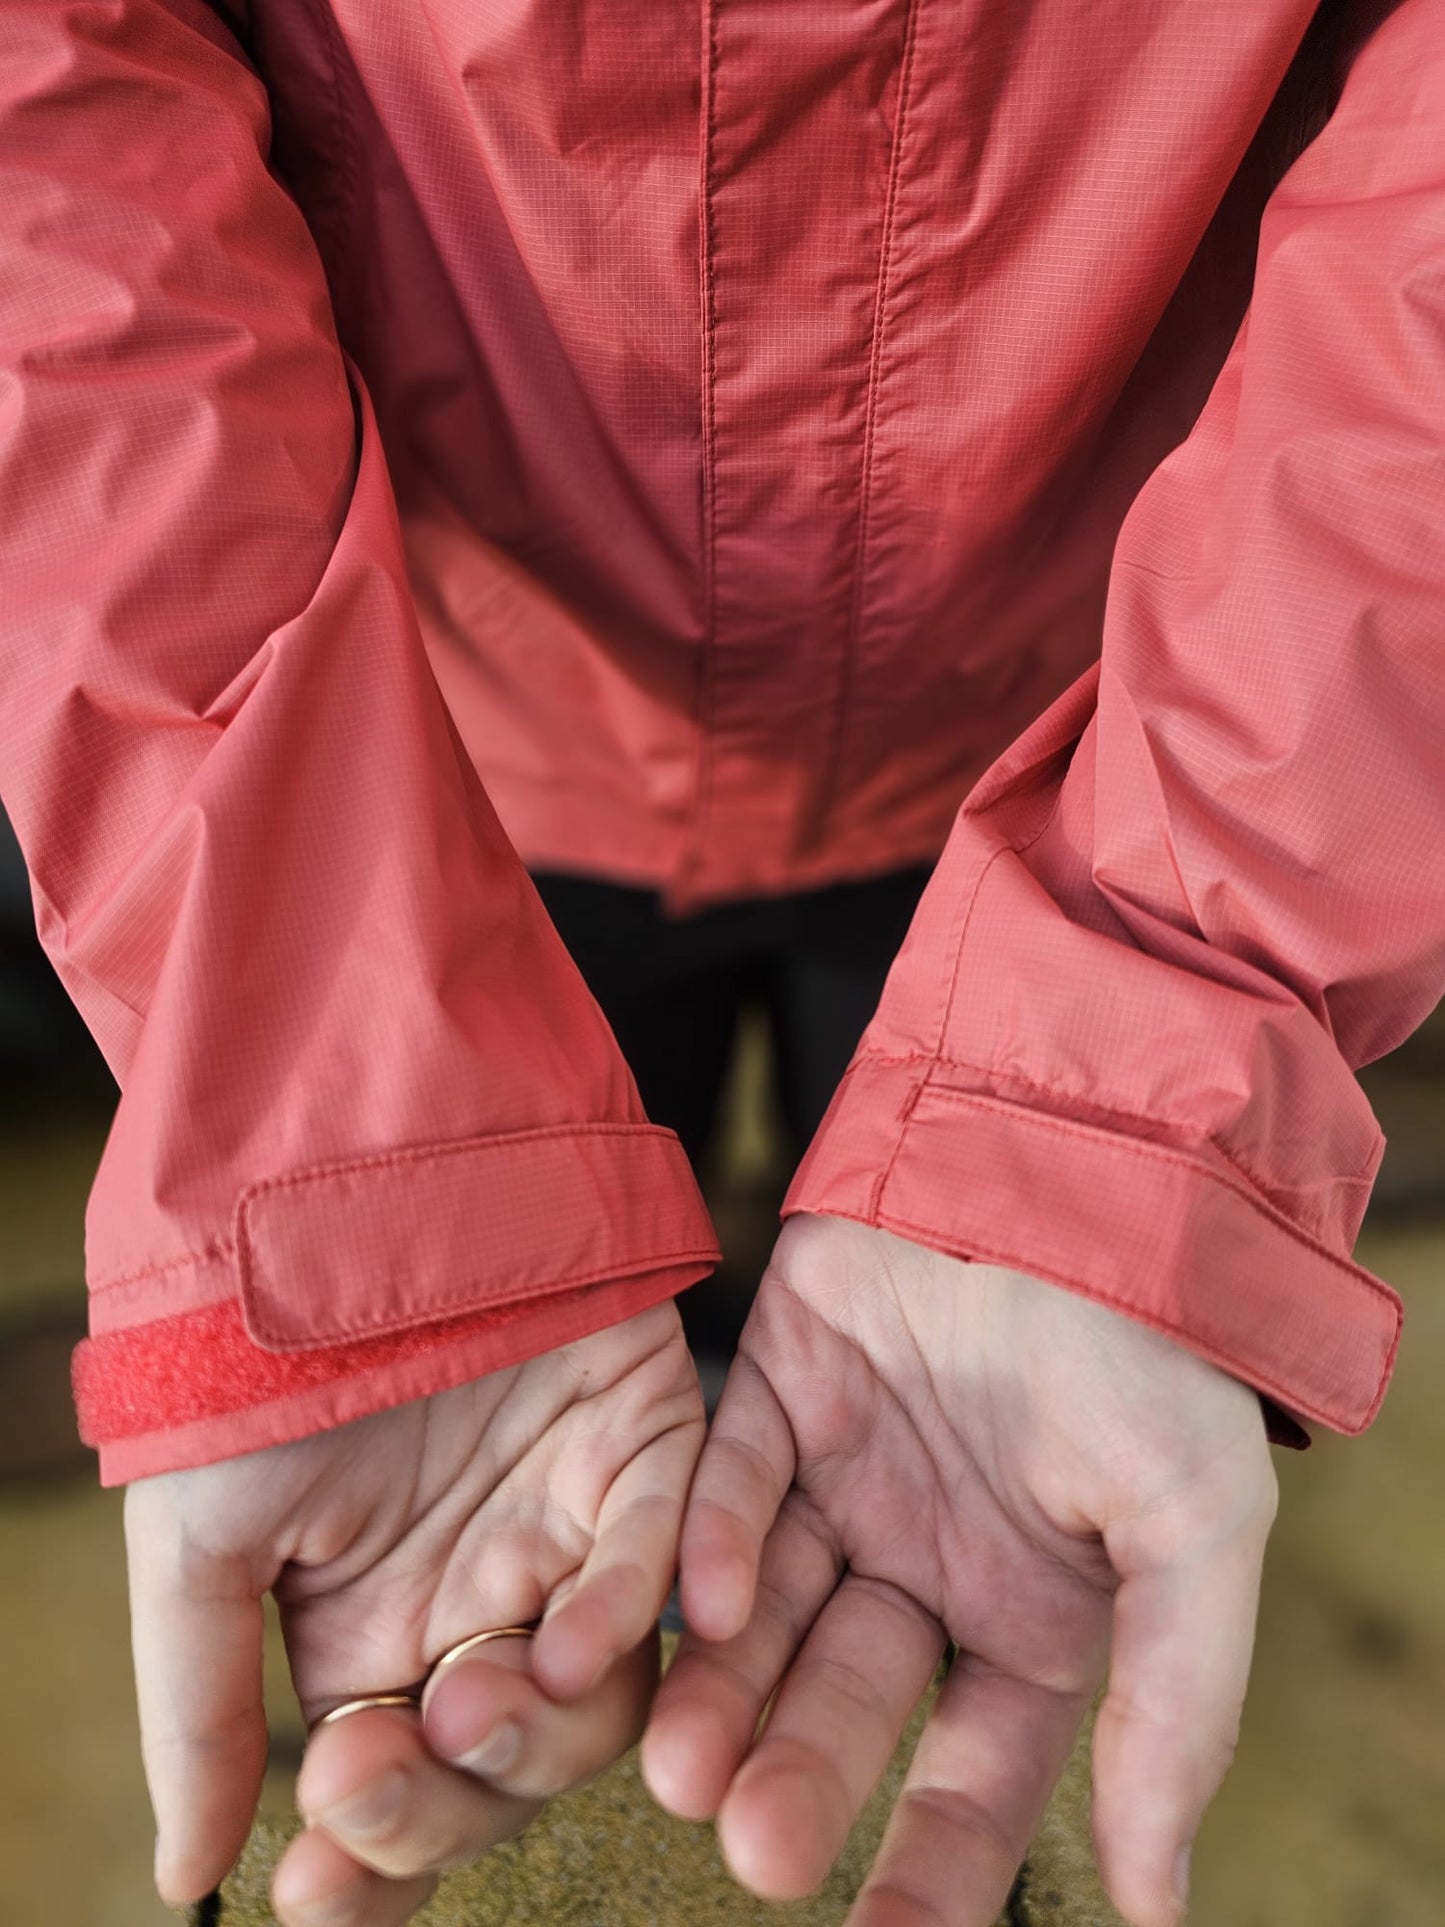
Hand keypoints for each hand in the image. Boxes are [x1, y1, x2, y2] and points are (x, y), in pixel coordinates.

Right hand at [125, 1300, 702, 1925]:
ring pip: (604, 1689)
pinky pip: (668, 1546)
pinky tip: (580, 1641)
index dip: (371, 1857)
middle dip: (448, 1800)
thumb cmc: (252, 1369)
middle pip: (510, 1768)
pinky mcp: (644, 1445)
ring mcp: (574, 1527)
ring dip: (543, 1723)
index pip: (404, 1792)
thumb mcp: (203, 1541)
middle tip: (377, 1769)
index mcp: (385, 1640)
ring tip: (476, 1694)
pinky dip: (636, 1600)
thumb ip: (201, 1705)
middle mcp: (490, 1600)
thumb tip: (181, 1874)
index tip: (314, 1891)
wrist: (320, 1207)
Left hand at [642, 1214, 1277, 1926]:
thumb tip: (1158, 1905)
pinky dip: (710, 1541)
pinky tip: (697, 1601)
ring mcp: (843, 1478)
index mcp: (1027, 1615)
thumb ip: (1178, 1709)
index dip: (933, 1865)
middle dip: (801, 1777)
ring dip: (725, 1687)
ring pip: (766, 1611)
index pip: (974, 1773)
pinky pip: (732, 1481)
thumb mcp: (1197, 1532)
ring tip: (680, 1765)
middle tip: (750, 1845)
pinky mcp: (776, 1389)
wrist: (1083, 1167)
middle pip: (848, 1701)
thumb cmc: (1157, 1356)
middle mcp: (923, 1563)